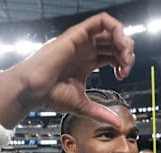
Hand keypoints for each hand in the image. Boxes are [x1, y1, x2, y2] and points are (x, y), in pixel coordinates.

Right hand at [0, 12, 134, 128]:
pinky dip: (116, 29)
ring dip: (124, 41)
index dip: (123, 63)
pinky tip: (119, 45)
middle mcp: (85, 50)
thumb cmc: (49, 95)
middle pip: (114, 42)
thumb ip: (101, 113)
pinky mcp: (77, 34)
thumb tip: (117, 124)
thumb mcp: (83, 105)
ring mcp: (82, 41)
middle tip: (125, 67)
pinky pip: (101, 21)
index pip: (112, 54)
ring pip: (111, 30)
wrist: (33, 91)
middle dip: (126, 53)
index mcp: (87, 62)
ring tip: (124, 57)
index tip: (122, 76)